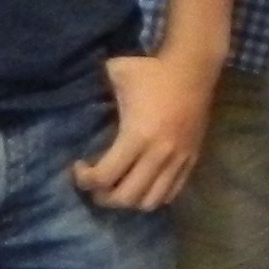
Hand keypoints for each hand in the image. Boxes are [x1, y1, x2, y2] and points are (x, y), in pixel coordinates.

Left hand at [75, 47, 219, 211]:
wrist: (194, 67)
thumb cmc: (152, 70)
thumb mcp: (116, 73)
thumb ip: (95, 87)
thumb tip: (74, 89)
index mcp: (137, 136)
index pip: (105, 177)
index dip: (84, 179)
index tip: (79, 165)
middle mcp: (158, 154)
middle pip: (126, 197)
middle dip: (103, 197)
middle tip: (95, 185)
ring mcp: (178, 159)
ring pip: (150, 201)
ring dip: (130, 201)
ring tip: (119, 188)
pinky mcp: (191, 159)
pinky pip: (171, 192)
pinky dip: (153, 196)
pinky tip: (143, 183)